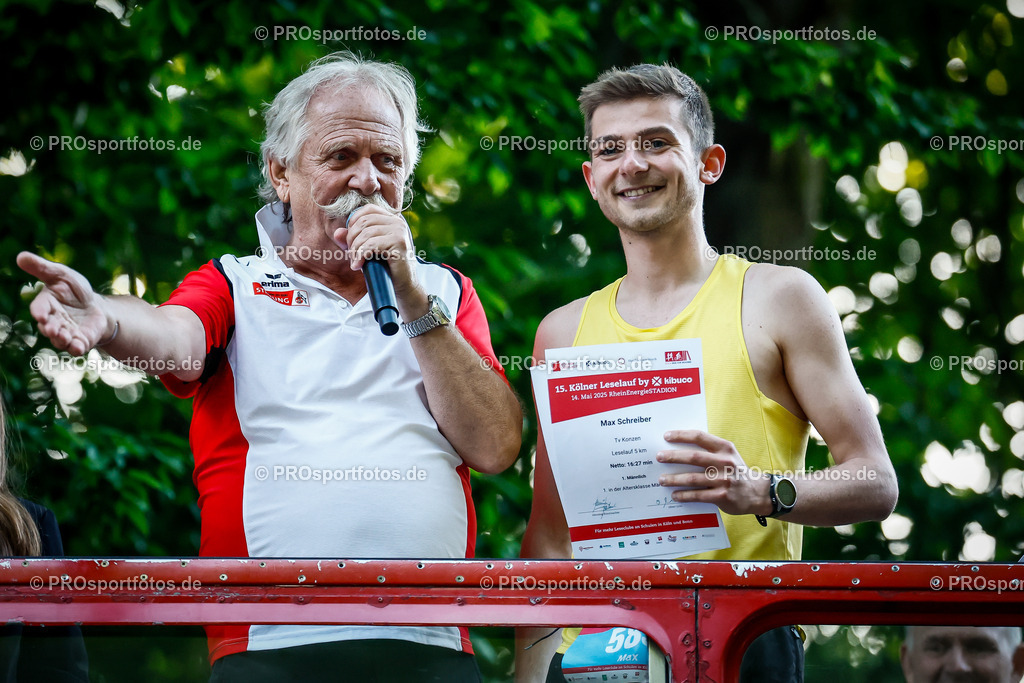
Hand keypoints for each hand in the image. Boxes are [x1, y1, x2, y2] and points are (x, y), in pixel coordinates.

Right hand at [17, 251, 111, 355]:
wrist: (96, 307)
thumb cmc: (75, 290)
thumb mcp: (61, 275)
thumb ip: (42, 268)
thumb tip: (20, 256)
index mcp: (46, 304)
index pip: (39, 309)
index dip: (39, 312)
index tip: (41, 315)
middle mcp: (53, 321)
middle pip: (48, 327)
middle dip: (50, 328)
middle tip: (53, 329)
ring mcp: (66, 333)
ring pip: (60, 340)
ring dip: (62, 340)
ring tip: (66, 337)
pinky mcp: (80, 341)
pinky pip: (76, 348)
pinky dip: (76, 348)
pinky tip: (79, 347)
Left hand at [335, 205, 417, 296]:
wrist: (403, 286)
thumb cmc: (385, 268)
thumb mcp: (366, 251)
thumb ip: (353, 240)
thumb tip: (338, 232)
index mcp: (392, 220)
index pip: (368, 209)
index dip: (354, 222)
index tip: (351, 240)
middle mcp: (398, 222)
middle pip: (364, 221)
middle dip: (352, 239)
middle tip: (352, 255)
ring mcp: (399, 232)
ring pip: (366, 234)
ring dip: (355, 249)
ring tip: (355, 262)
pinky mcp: (399, 244)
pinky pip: (371, 245)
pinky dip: (361, 255)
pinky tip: (358, 265)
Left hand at [656, 429, 770, 516]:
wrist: (756, 492)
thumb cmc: (735, 471)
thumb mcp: (727, 455)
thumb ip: (709, 450)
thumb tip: (680, 448)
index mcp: (724, 448)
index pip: (699, 437)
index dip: (681, 435)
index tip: (666, 436)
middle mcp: (724, 462)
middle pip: (694, 457)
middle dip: (673, 456)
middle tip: (659, 457)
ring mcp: (724, 480)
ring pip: (693, 478)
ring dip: (675, 479)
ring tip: (662, 480)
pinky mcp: (722, 496)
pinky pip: (698, 495)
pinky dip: (684, 495)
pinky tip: (675, 495)